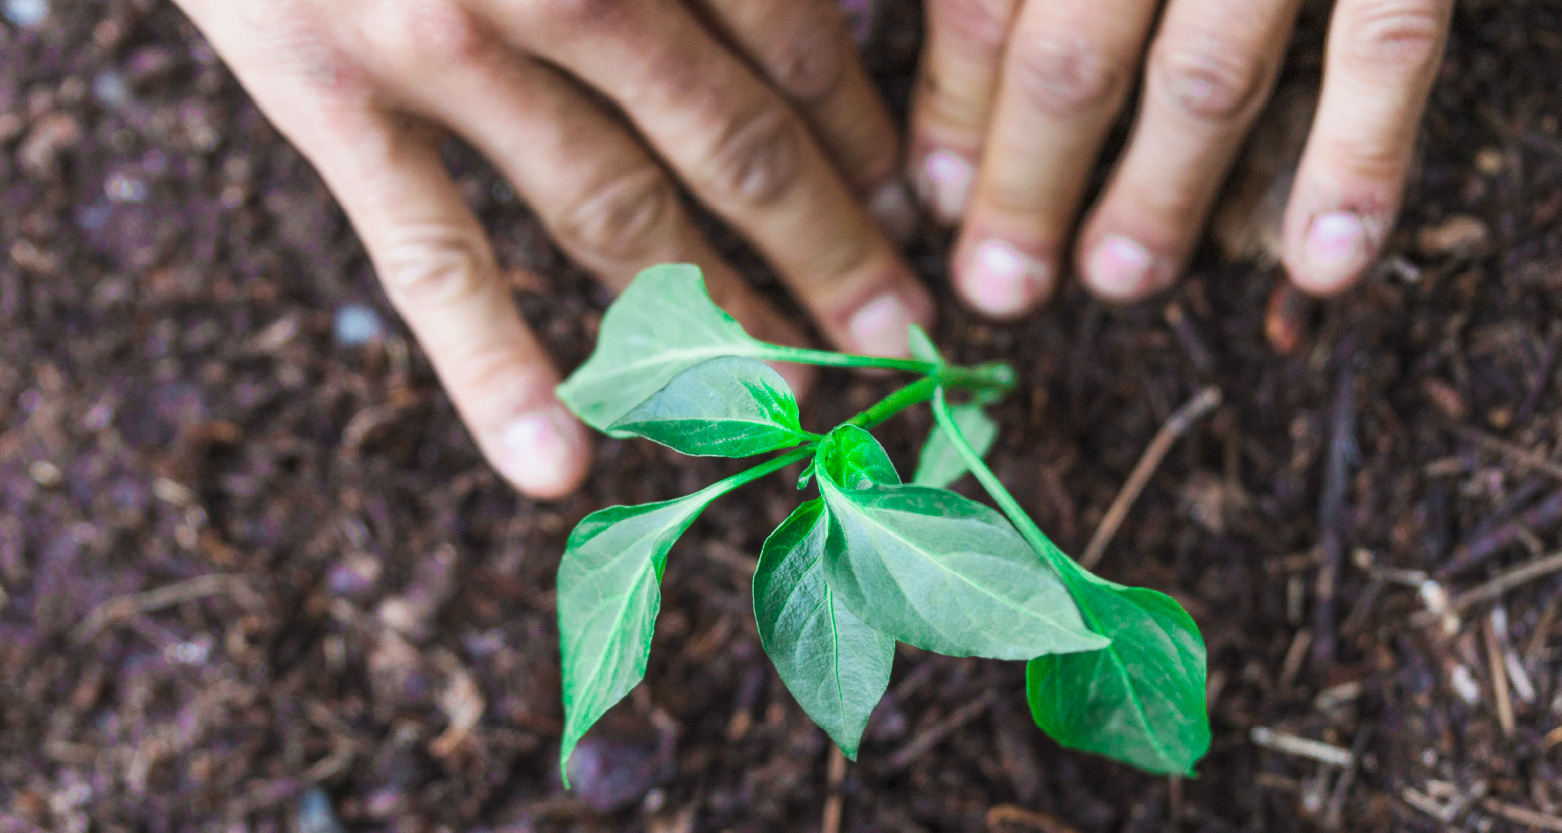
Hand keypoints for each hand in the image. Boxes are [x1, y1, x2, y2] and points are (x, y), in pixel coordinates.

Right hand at [172, 0, 929, 497]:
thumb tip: (807, 28)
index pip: (788, 38)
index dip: (860, 137)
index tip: (904, 213)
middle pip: (727, 136)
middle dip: (827, 246)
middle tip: (897, 335)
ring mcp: (440, 44)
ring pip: (609, 207)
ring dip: (713, 315)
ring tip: (790, 402)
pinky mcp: (324, 97)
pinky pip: (428, 254)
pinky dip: (493, 368)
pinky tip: (554, 468)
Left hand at [908, 0, 1452, 313]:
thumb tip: (937, 22)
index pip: (981, 3)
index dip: (952, 112)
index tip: (930, 197)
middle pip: (1070, 55)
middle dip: (1026, 186)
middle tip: (1000, 288)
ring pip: (1209, 70)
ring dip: (1162, 195)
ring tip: (1119, 281)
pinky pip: (1389, 39)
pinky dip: (1360, 162)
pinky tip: (1322, 263)